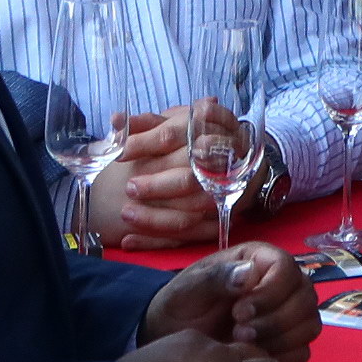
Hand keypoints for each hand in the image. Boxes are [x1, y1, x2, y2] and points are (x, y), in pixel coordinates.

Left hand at [83, 108, 223, 247]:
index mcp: (204, 130)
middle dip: (155, 186)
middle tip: (129, 187)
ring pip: (190, 212)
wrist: (245, 156)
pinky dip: (158, 240)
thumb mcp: (177, 122)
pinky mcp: (220, 219)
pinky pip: (189, 236)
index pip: (171, 136)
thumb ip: (146, 123)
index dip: (143, 144)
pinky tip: (129, 240)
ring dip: (155, 218)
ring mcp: (222, 195)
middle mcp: (218, 163)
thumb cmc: (201, 136)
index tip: (121, 154)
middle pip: (188, 179)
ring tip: (126, 214)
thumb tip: (116, 121)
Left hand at [143, 243, 321, 361]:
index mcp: (259, 261)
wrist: (171, 338)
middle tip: (239, 334)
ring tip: (244, 345)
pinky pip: (303, 351)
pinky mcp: (286, 343)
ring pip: (310, 325)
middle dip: (275, 321)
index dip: (270, 292)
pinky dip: (283, 357)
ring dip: (280, 340)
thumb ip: (216, 278)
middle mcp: (280, 284)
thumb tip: (250, 274)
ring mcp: (287, 314)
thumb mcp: (188, 290)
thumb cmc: (179, 307)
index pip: (287, 268)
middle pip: (305, 298)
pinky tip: (255, 357)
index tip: (238, 312)